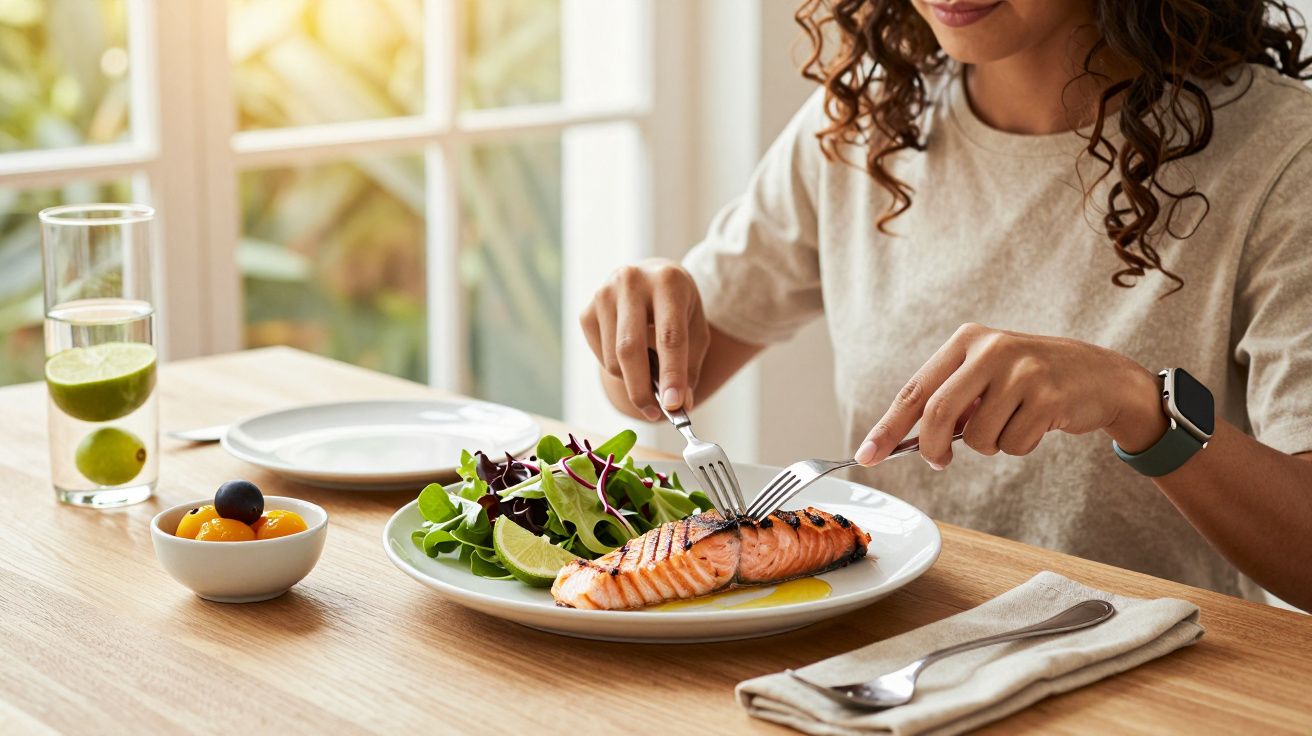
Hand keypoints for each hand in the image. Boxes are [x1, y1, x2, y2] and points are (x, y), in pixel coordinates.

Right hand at [579, 259, 709, 419]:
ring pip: (613, 359)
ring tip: (649, 374)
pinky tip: (631, 357)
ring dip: (632, 380)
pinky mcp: (586, 311)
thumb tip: (678, 406)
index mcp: (668, 281)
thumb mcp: (696, 331)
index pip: (669, 336)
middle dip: (642, 389)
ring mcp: (604, 295)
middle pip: (630, 349)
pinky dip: (617, 370)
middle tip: (655, 413)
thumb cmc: (678, 309)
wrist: (651, 279)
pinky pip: (600, 357)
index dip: (672, 374)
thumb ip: (689, 368)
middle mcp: (632, 282)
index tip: (674, 406)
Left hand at [854, 323, 1167, 468]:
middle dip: (932, 448)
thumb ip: (948, 401)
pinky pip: (1012, 444)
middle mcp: (991, 349)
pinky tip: (1037, 423)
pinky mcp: (1048, 396)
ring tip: (1011, 423)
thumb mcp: (986, 376)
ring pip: (977, 438)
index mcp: (967, 340)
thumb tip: (901, 440)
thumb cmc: (1031, 381)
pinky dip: (1019, 446)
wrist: (1100, 376)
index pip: (915, 390)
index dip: (887, 427)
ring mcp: (1022, 371)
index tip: (866, 456)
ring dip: (990, 445)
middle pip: (938, 414)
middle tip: (939, 462)